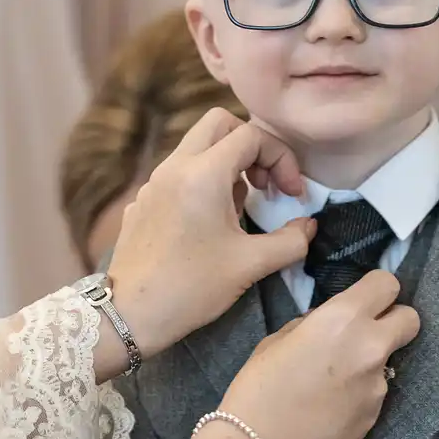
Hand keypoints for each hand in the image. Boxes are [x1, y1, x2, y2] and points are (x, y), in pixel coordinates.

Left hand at [108, 110, 316, 354]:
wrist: (131, 315)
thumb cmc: (192, 288)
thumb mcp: (250, 265)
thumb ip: (290, 241)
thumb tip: (308, 226)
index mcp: (203, 173)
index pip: (251, 136)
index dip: (281, 159)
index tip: (291, 195)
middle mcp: (174, 167)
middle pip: (219, 123)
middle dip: (252, 146)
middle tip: (266, 184)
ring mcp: (154, 183)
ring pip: (196, 148)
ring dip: (227, 164)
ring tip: (241, 208)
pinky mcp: (142, 202)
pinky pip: (178, 174)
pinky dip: (202, 183)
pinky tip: (208, 225)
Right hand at [220, 270, 419, 438]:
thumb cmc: (257, 389)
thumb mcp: (279, 339)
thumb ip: (315, 324)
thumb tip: (330, 324)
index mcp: (344, 318)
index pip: (387, 284)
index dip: (375, 290)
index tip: (363, 300)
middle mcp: (370, 348)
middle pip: (410, 320)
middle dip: (393, 321)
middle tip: (365, 333)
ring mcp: (378, 386)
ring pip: (389, 361)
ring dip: (369, 363)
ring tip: (331, 383)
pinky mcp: (375, 416)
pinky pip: (374, 393)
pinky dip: (359, 394)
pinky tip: (329, 407)